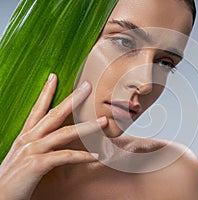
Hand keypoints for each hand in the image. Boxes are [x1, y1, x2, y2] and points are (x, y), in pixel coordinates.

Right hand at [0, 73, 107, 199]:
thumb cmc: (14, 177)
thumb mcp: (26, 155)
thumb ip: (40, 145)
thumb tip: (56, 139)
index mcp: (27, 135)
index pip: (38, 109)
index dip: (46, 92)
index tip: (54, 76)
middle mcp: (29, 139)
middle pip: (55, 114)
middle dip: (73, 99)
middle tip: (88, 86)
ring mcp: (32, 151)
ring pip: (64, 133)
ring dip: (87, 127)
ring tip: (104, 121)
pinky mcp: (36, 165)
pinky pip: (64, 157)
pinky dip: (81, 156)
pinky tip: (95, 156)